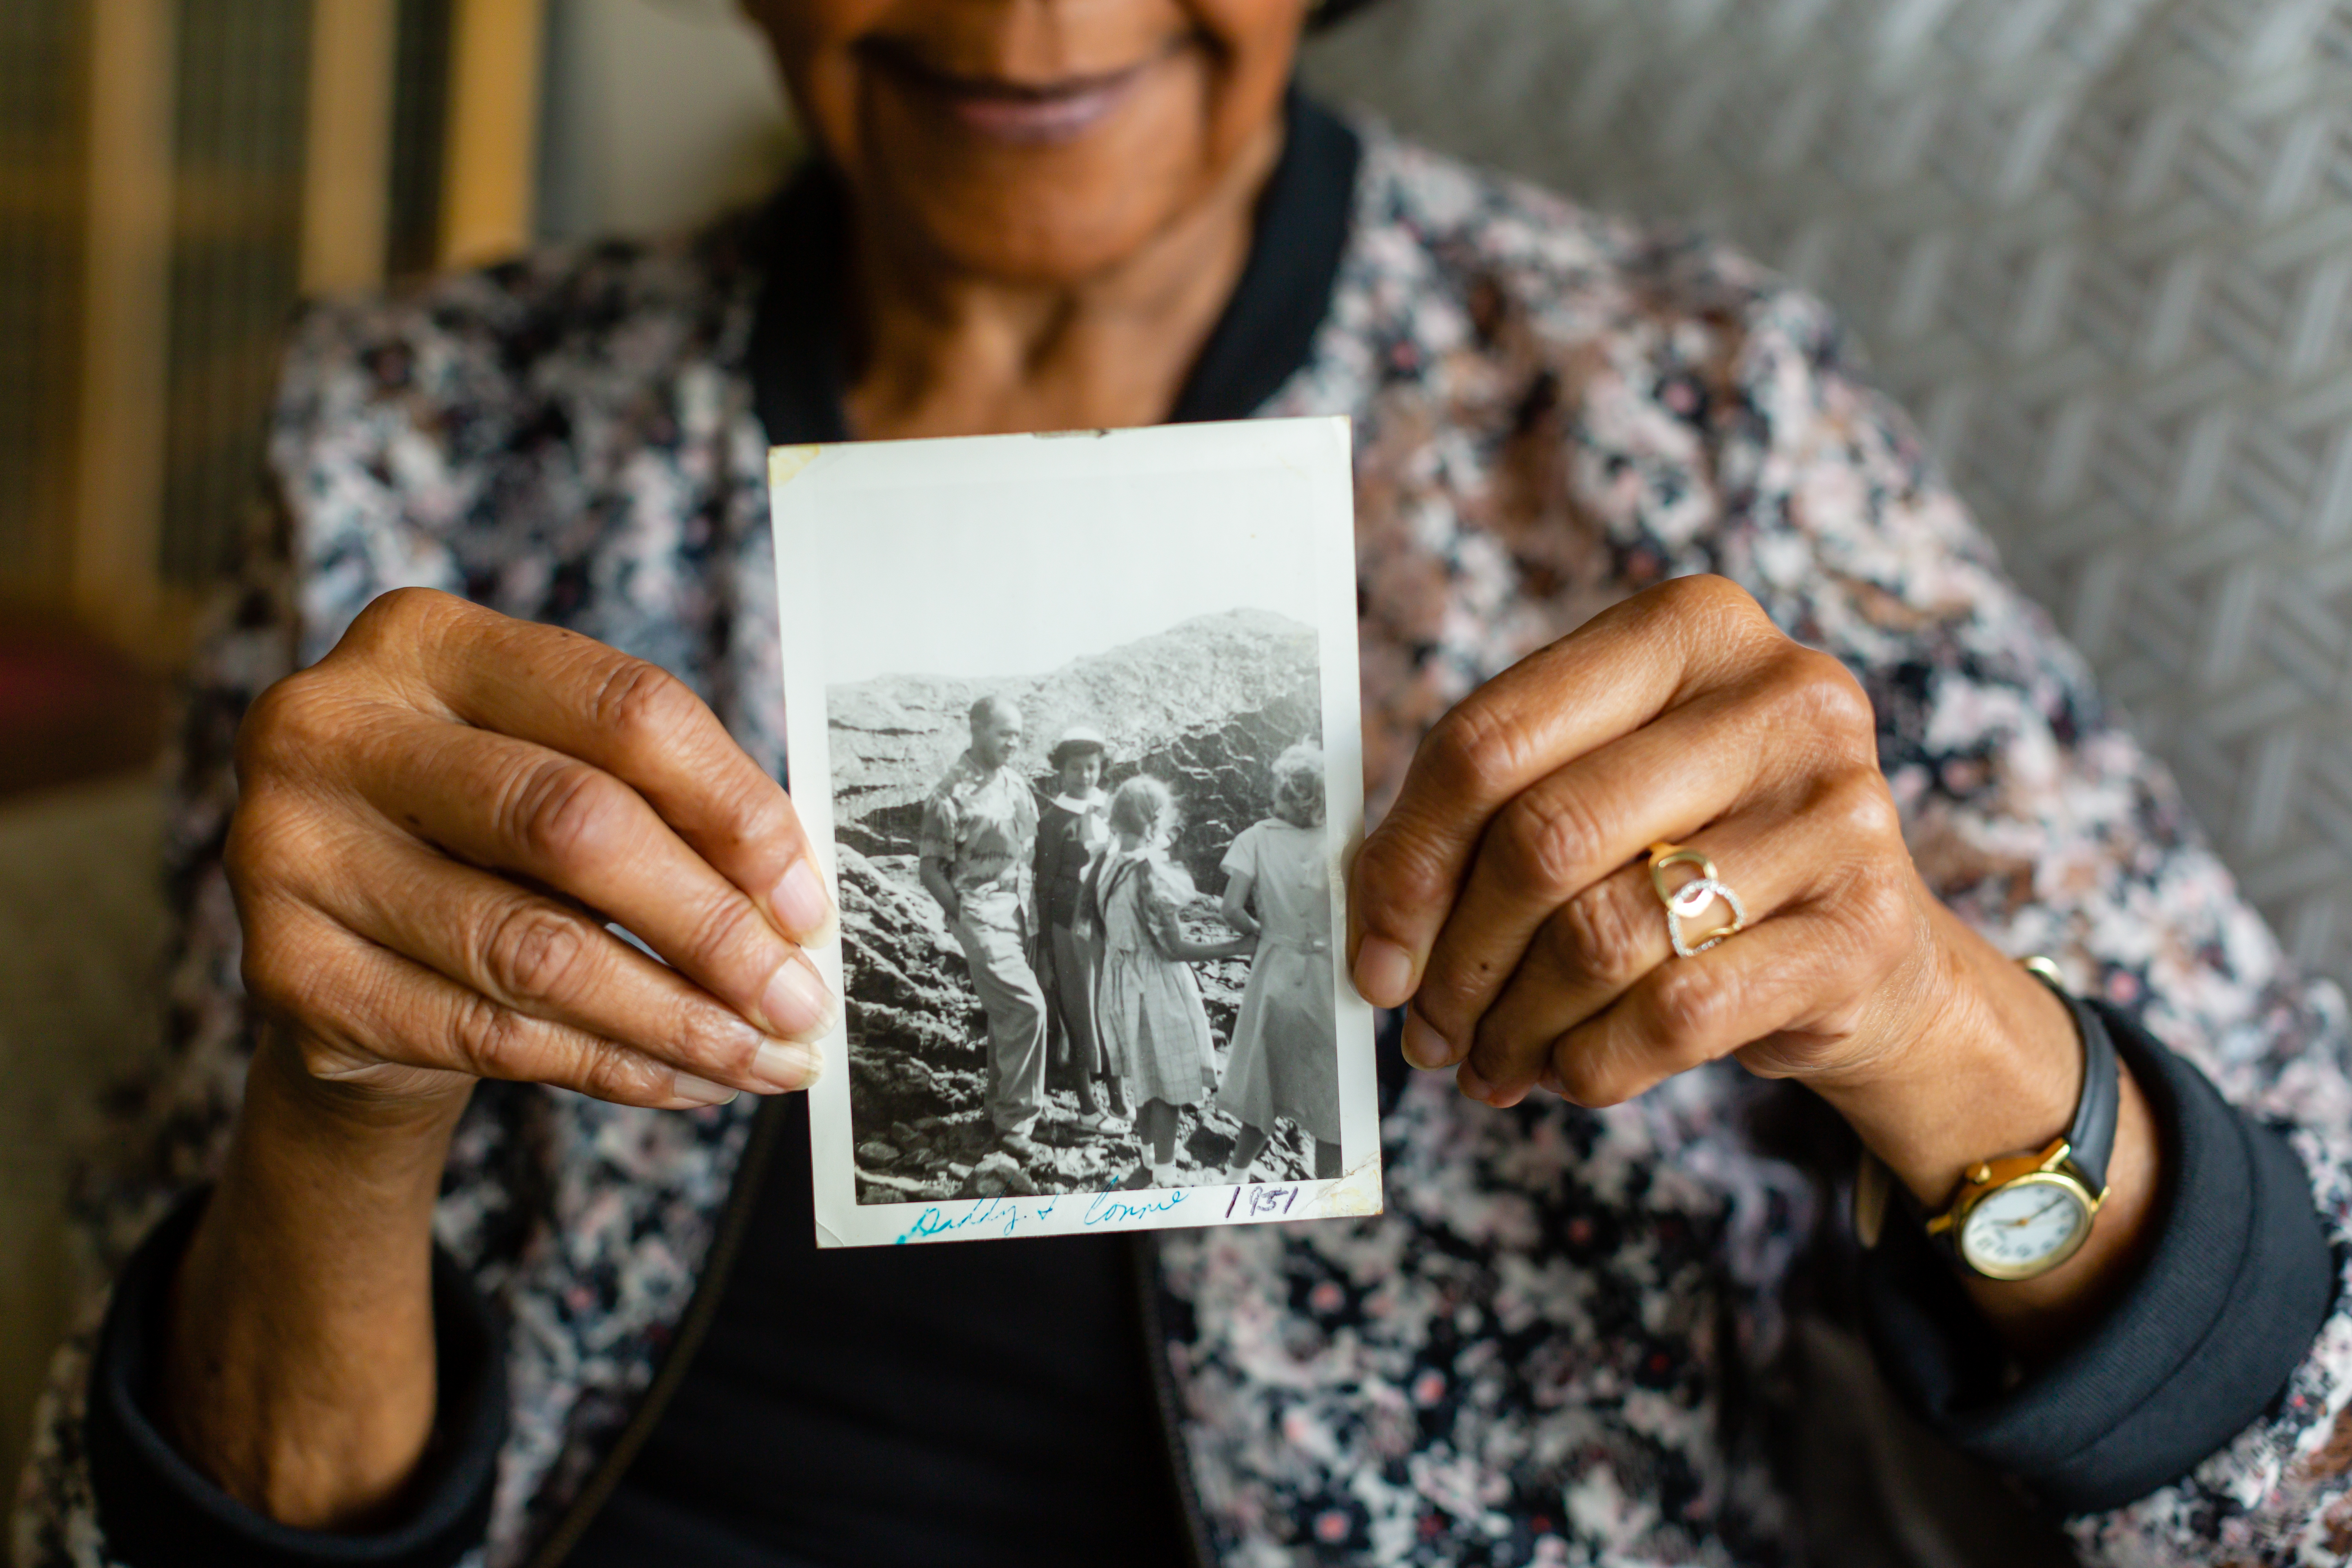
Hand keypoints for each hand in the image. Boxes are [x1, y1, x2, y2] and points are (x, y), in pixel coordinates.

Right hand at [226, 588, 833, 1115]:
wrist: (350, 942)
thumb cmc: (488, 841)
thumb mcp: (568, 779)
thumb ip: (670, 809)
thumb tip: (796, 905)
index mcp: (426, 640)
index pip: (624, 708)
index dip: (737, 808)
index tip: (809, 899)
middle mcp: (335, 725)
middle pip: (575, 825)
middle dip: (711, 926)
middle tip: (800, 1001)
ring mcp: (289, 848)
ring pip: (533, 950)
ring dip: (674, 1019)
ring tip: (765, 1058)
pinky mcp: (286, 971)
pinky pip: (486, 1033)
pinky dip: (608, 1067)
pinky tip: (684, 1083)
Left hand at [1346, 574, 2091, 1128]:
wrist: (1870, 944)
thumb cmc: (1698, 846)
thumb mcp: (1602, 782)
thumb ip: (1490, 812)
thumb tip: (1374, 930)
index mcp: (1690, 626)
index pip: (1490, 739)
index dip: (1408, 860)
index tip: (1376, 950)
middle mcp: (1780, 697)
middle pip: (1543, 840)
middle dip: (1460, 957)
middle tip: (1428, 1027)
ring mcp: (1837, 810)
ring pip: (1602, 937)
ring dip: (1517, 1024)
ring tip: (1489, 1060)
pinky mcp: (1862, 929)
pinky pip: (1677, 1014)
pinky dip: (1596, 1061)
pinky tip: (1570, 1071)